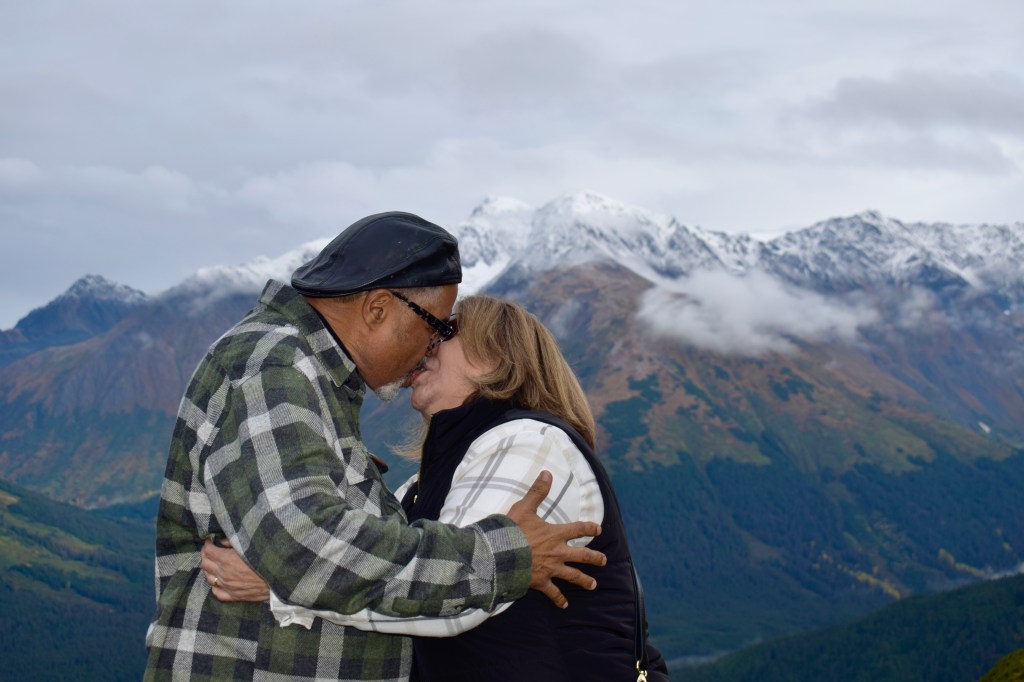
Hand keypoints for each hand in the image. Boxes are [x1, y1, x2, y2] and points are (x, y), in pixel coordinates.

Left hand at [200, 539, 270, 602]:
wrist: (280, 577)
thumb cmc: (266, 558)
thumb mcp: (250, 545)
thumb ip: (233, 542)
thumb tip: (222, 541)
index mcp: (226, 559)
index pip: (208, 551)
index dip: (207, 545)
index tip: (211, 541)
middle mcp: (224, 574)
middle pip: (205, 564)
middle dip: (206, 556)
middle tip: (211, 551)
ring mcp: (227, 586)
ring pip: (209, 579)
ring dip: (209, 570)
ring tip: (215, 565)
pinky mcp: (234, 596)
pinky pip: (217, 593)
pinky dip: (215, 586)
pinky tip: (220, 581)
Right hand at [506, 471, 605, 608]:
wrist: (500, 555)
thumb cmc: (511, 531)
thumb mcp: (524, 507)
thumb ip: (537, 491)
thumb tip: (547, 472)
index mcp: (555, 533)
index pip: (578, 529)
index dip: (589, 528)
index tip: (598, 530)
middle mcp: (557, 552)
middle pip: (582, 556)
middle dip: (594, 559)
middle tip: (604, 561)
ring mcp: (551, 568)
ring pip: (573, 576)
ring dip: (584, 580)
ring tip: (593, 585)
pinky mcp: (541, 582)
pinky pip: (553, 593)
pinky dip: (559, 599)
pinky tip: (565, 605)